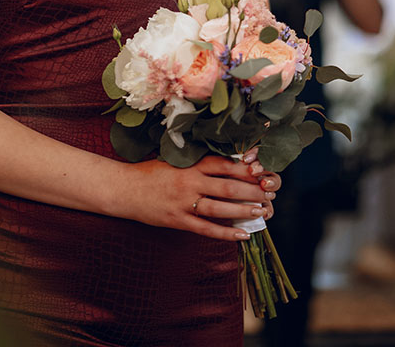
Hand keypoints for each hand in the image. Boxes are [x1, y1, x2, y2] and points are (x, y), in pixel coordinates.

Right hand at [123, 150, 280, 241]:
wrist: (124, 189)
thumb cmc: (150, 172)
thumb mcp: (173, 159)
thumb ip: (196, 161)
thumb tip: (225, 162)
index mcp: (189, 164)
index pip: (224, 164)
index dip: (245, 168)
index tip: (262, 170)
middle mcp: (189, 182)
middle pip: (228, 186)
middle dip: (252, 190)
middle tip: (269, 193)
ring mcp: (184, 203)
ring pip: (221, 208)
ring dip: (244, 210)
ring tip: (262, 211)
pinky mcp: (178, 221)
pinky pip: (207, 229)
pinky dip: (226, 233)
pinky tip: (242, 234)